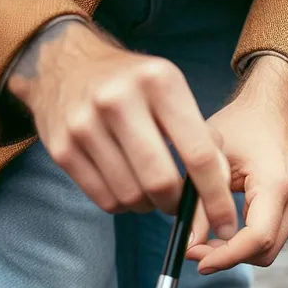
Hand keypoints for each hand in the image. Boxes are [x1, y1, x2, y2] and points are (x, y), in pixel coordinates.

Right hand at [7, 19, 236, 237]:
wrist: (66, 64)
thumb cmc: (136, 86)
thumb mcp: (175, 94)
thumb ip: (204, 138)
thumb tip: (221, 189)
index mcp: (160, 82)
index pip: (198, 154)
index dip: (216, 196)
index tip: (227, 224)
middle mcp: (119, 99)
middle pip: (161, 182)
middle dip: (178, 205)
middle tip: (180, 205)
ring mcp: (85, 124)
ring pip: (132, 196)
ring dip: (150, 205)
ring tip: (153, 190)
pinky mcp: (61, 147)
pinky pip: (105, 200)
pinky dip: (125, 204)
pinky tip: (128, 185)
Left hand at [186, 55, 287, 273]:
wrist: (275, 108)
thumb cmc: (241, 125)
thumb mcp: (211, 159)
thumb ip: (199, 204)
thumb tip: (189, 246)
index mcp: (277, 184)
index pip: (257, 239)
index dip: (226, 257)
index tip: (199, 261)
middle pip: (264, 252)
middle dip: (229, 258)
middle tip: (195, 250)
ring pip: (268, 249)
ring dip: (237, 251)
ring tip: (205, 239)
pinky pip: (271, 236)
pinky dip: (246, 241)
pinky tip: (222, 227)